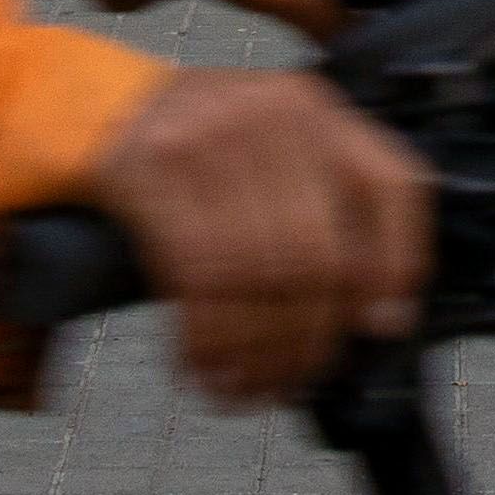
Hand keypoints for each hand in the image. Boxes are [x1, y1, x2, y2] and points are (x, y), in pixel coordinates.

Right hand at [90, 70, 431, 407]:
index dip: (397, 264)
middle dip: (309, 339)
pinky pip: (198, 278)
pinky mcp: (154, 170)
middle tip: (292, 381)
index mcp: (318, 108)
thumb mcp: (275, 147)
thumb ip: (327, 209)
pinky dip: (206, 339)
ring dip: (254, 355)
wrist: (97, 105)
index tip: (380, 326)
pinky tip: (202, 367)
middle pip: (320, 254)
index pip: (393, 184)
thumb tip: (377, 319)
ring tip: (246, 389)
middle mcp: (274, 115)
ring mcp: (212, 137)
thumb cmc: (201, 146)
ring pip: (259, 277)